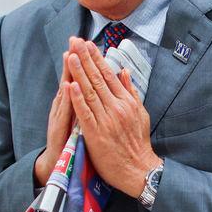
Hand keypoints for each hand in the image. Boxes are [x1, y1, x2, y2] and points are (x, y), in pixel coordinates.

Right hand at [34, 38, 76, 185]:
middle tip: (75, 40)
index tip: (85, 41)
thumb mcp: (81, 118)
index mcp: (72, 102)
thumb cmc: (71, 141)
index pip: (79, 77)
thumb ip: (84, 100)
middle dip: (74, 59)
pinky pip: (64, 113)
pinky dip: (67, 100)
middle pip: (70, 78)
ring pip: (65, 91)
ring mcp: (60, 116)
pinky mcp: (59, 129)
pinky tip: (67, 87)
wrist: (57, 164)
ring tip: (70, 55)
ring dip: (67, 73)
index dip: (82, 60)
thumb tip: (86, 83)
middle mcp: (64, 106)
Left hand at [67, 38, 160, 197]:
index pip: (109, 75)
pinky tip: (71, 85)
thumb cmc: (138, 143)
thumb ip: (131, 92)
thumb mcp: (140, 113)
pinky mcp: (96, 134)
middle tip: (76, 41)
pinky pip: (85, 113)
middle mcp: (117, 107)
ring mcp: (106, 120)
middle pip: (98, 79)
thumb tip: (124, 71)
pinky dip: (77, 99)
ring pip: (90, 92)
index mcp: (126, 102)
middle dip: (85, 58)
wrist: (138, 169)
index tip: (88, 44)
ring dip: (79, 72)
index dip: (97, 59)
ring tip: (70, 56)